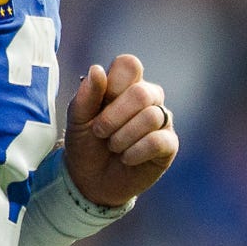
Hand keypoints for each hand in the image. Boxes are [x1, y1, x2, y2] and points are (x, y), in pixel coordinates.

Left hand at [63, 54, 178, 207]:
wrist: (90, 180)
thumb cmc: (85, 144)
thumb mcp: (77, 120)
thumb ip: (86, 95)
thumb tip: (97, 69)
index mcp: (125, 84)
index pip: (129, 65)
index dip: (114, 84)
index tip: (99, 103)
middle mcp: (148, 97)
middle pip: (142, 93)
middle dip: (115, 116)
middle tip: (100, 132)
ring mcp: (161, 120)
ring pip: (152, 117)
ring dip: (124, 136)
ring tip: (113, 146)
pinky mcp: (169, 145)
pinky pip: (159, 141)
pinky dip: (137, 151)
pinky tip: (126, 158)